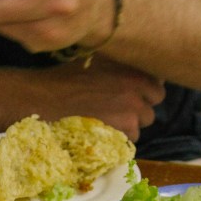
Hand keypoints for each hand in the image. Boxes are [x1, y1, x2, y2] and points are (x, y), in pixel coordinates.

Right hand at [29, 57, 164, 140]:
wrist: (43, 99)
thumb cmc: (65, 78)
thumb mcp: (96, 60)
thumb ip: (121, 66)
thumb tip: (136, 70)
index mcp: (132, 68)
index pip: (157, 86)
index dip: (143, 93)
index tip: (129, 96)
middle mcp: (137, 87)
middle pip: (151, 108)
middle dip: (137, 111)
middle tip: (115, 111)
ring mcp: (132, 110)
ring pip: (140, 126)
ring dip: (127, 127)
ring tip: (104, 123)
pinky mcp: (123, 131)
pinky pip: (129, 140)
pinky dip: (118, 140)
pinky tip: (100, 132)